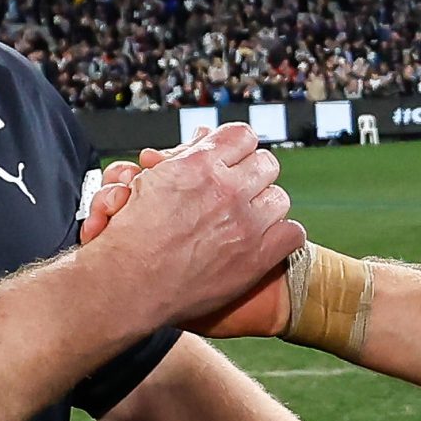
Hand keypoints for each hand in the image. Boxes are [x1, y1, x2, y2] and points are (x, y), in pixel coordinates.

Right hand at [80, 124, 305, 327]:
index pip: (243, 136)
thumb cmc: (132, 236)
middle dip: (252, 175)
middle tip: (237, 191)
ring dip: (264, 206)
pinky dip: (280, 236)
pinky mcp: (257, 256)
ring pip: (279, 198)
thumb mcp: (150, 179)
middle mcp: (226, 190)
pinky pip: (292, 233)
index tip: (233, 161)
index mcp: (200, 165)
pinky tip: (261, 240)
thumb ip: (184, 155)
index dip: (237, 148)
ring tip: (245, 218)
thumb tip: (206, 136)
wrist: (128, 285)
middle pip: (266, 164)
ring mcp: (245, 224)